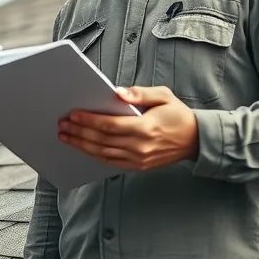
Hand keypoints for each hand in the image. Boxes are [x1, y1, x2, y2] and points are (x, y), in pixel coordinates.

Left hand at [58, 85, 198, 171]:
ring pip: (103, 153)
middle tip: (62, 125)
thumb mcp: (163, 96)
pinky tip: (82, 148)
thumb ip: (139, 93)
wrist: (196, 140)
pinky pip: (111, 162)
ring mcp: (139, 159)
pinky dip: (94, 155)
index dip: (89, 120)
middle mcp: (140, 147)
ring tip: (66, 136)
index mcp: (145, 128)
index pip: (110, 125)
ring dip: (82, 145)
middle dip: (79, 132)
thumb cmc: (178, 115)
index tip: (73, 115)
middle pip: (102, 140)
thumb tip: (117, 92)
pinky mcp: (138, 166)